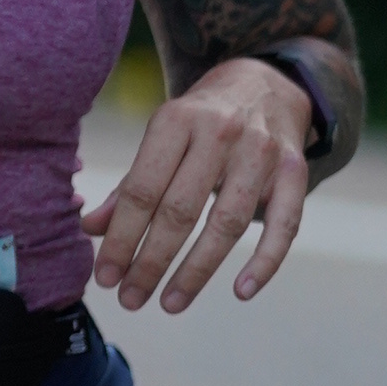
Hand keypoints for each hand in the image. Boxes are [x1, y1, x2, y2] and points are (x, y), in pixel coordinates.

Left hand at [83, 58, 309, 312]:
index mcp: (176, 119)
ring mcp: (262, 151)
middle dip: (151, 262)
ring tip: (170, 303)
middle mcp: (220, 132)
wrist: (265, 82)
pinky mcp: (295, 170)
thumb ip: (131, 184)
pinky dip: (265, 262)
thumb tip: (91, 229)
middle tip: (131, 299)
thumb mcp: (162, 137)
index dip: (121, 238)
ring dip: (197, 271)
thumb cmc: (201, 120)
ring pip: (228, 223)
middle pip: (181, 210)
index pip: (143, 190)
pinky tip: (242, 292)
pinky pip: (285, 224)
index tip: (105, 276)